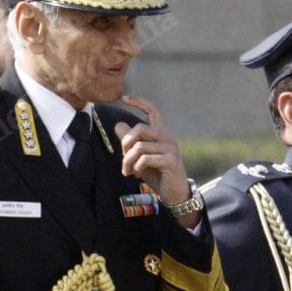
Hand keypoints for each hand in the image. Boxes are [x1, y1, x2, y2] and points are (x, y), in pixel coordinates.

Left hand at [113, 95, 198, 227]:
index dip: (139, 102)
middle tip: (123, 158)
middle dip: (125, 143)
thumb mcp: (139, 157)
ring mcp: (170, 148)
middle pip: (140, 128)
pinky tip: (136, 173)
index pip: (152, 111)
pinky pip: (145, 158)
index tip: (124, 98)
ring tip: (127, 171)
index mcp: (160, 134)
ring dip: (127, 160)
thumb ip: (130, 142)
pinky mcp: (170, 160)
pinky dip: (136, 166)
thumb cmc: (156, 173)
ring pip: (140, 146)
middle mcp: (167, 137)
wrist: (173, 193)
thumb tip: (118, 125)